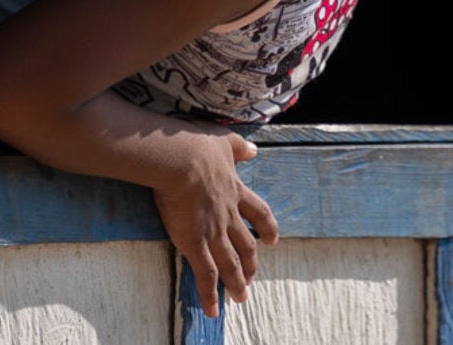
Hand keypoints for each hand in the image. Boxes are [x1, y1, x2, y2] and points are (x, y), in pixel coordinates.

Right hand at [152, 130, 279, 316]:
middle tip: (252, 278)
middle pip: (247, 246)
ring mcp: (214, 232)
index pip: (259, 214)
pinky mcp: (194, 244)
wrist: (179, 160)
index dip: (268, 228)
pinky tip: (213, 311)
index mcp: (236, 192)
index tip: (273, 240)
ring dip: (237, 284)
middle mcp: (229, 216)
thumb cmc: (197, 146)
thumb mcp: (224, 141)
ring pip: (231, 265)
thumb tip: (254, 149)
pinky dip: (210, 295)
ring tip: (240, 298)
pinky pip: (205, 275)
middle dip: (251, 264)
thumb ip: (239, 147)